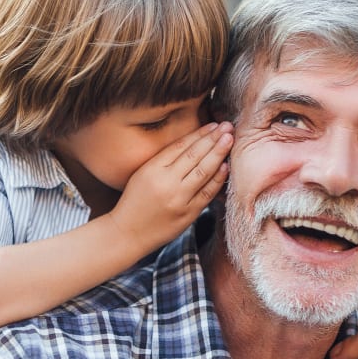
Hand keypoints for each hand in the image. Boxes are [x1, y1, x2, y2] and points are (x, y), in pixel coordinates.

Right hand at [109, 122, 232, 253]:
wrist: (127, 233)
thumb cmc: (134, 202)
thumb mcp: (142, 174)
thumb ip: (164, 160)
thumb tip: (192, 144)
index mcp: (152, 169)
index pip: (180, 146)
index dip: (199, 133)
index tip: (213, 125)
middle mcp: (166, 183)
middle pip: (194, 156)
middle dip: (213, 139)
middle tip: (227, 127)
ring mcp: (179, 200)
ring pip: (203, 172)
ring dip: (219, 154)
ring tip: (230, 140)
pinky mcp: (188, 215)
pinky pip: (206, 193)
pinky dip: (217, 179)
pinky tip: (225, 166)